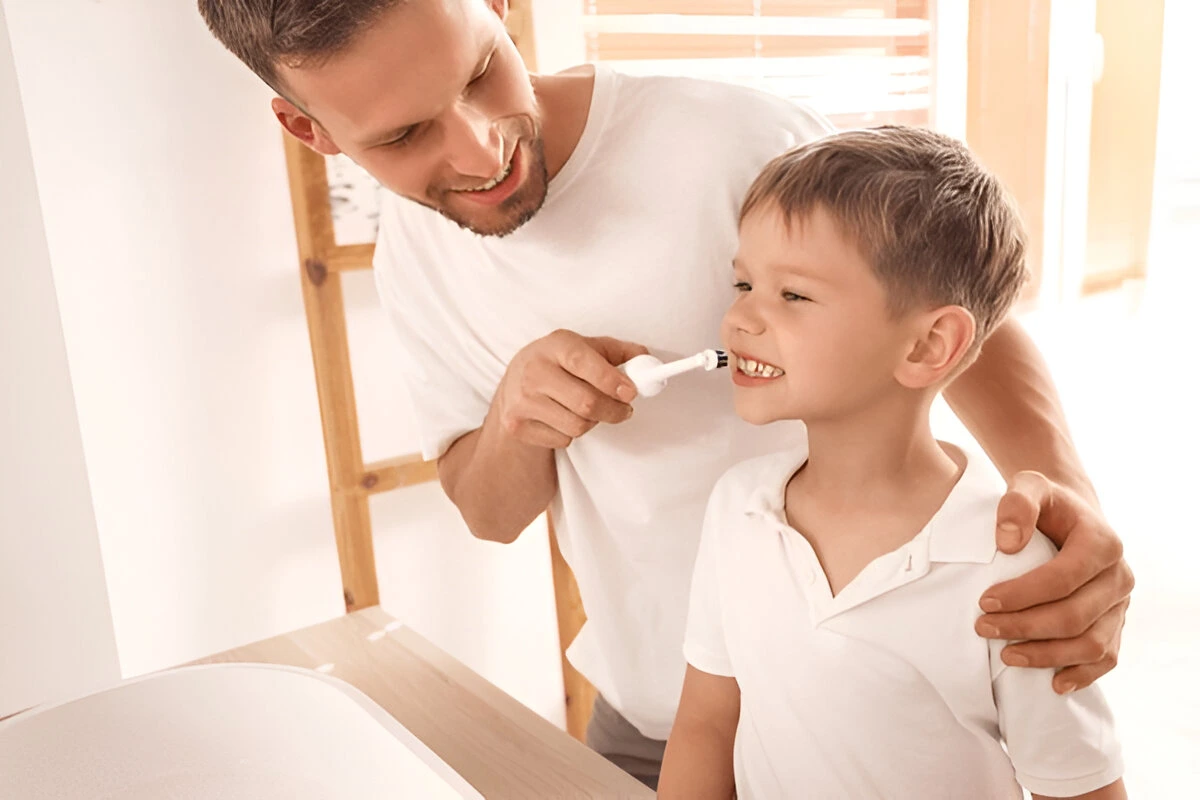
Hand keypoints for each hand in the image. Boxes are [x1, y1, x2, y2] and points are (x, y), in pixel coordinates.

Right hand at [491, 329, 647, 448]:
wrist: (512, 385)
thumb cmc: (557, 363)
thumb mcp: (583, 348)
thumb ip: (618, 352)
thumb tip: (646, 360)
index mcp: (555, 346)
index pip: (584, 363)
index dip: (611, 380)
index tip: (631, 393)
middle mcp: (534, 371)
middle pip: (586, 403)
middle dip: (614, 410)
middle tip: (625, 410)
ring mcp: (522, 400)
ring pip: (577, 425)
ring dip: (593, 422)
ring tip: (588, 410)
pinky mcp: (517, 425)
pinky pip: (562, 439)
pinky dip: (571, 433)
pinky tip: (564, 418)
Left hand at [976, 471, 1133, 692]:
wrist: (1070, 516)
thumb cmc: (1046, 504)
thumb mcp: (1029, 486)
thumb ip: (1017, 504)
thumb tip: (1007, 543)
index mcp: (1102, 543)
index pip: (1064, 577)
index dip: (1023, 594)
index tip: (984, 601)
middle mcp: (1119, 577)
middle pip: (1075, 615)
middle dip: (1025, 627)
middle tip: (983, 628)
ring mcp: (1120, 605)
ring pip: (1091, 643)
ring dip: (1047, 656)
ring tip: (1006, 657)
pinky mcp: (1116, 624)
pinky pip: (1107, 658)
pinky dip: (1082, 674)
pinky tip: (1053, 684)